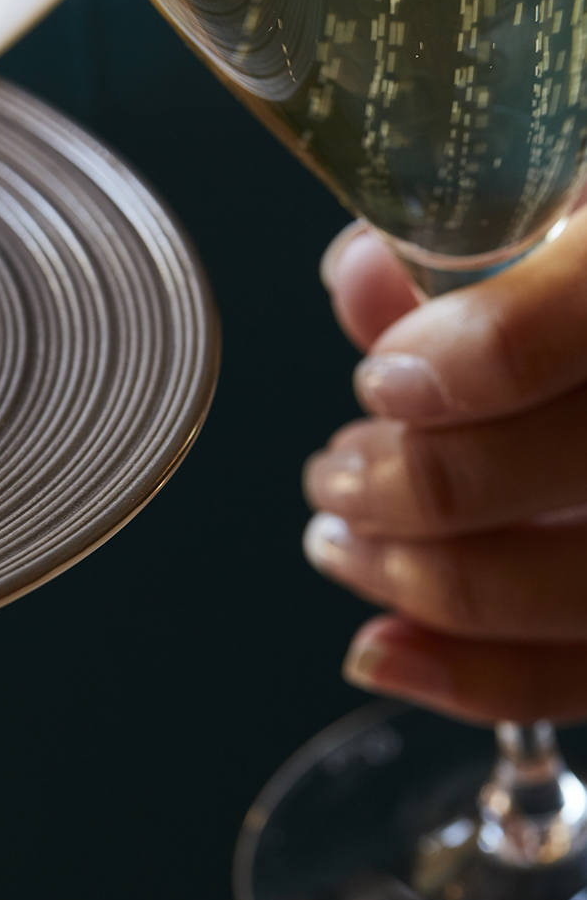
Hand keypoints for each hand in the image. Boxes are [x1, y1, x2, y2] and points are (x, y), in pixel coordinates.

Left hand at [305, 217, 586, 722]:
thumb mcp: (561, 223)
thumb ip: (469, 252)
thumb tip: (361, 277)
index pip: (583, 314)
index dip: (468, 357)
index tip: (385, 379)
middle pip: (563, 463)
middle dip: (410, 481)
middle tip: (338, 472)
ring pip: (566, 585)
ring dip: (414, 577)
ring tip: (343, 539)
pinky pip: (578, 675)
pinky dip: (467, 677)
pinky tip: (381, 650)